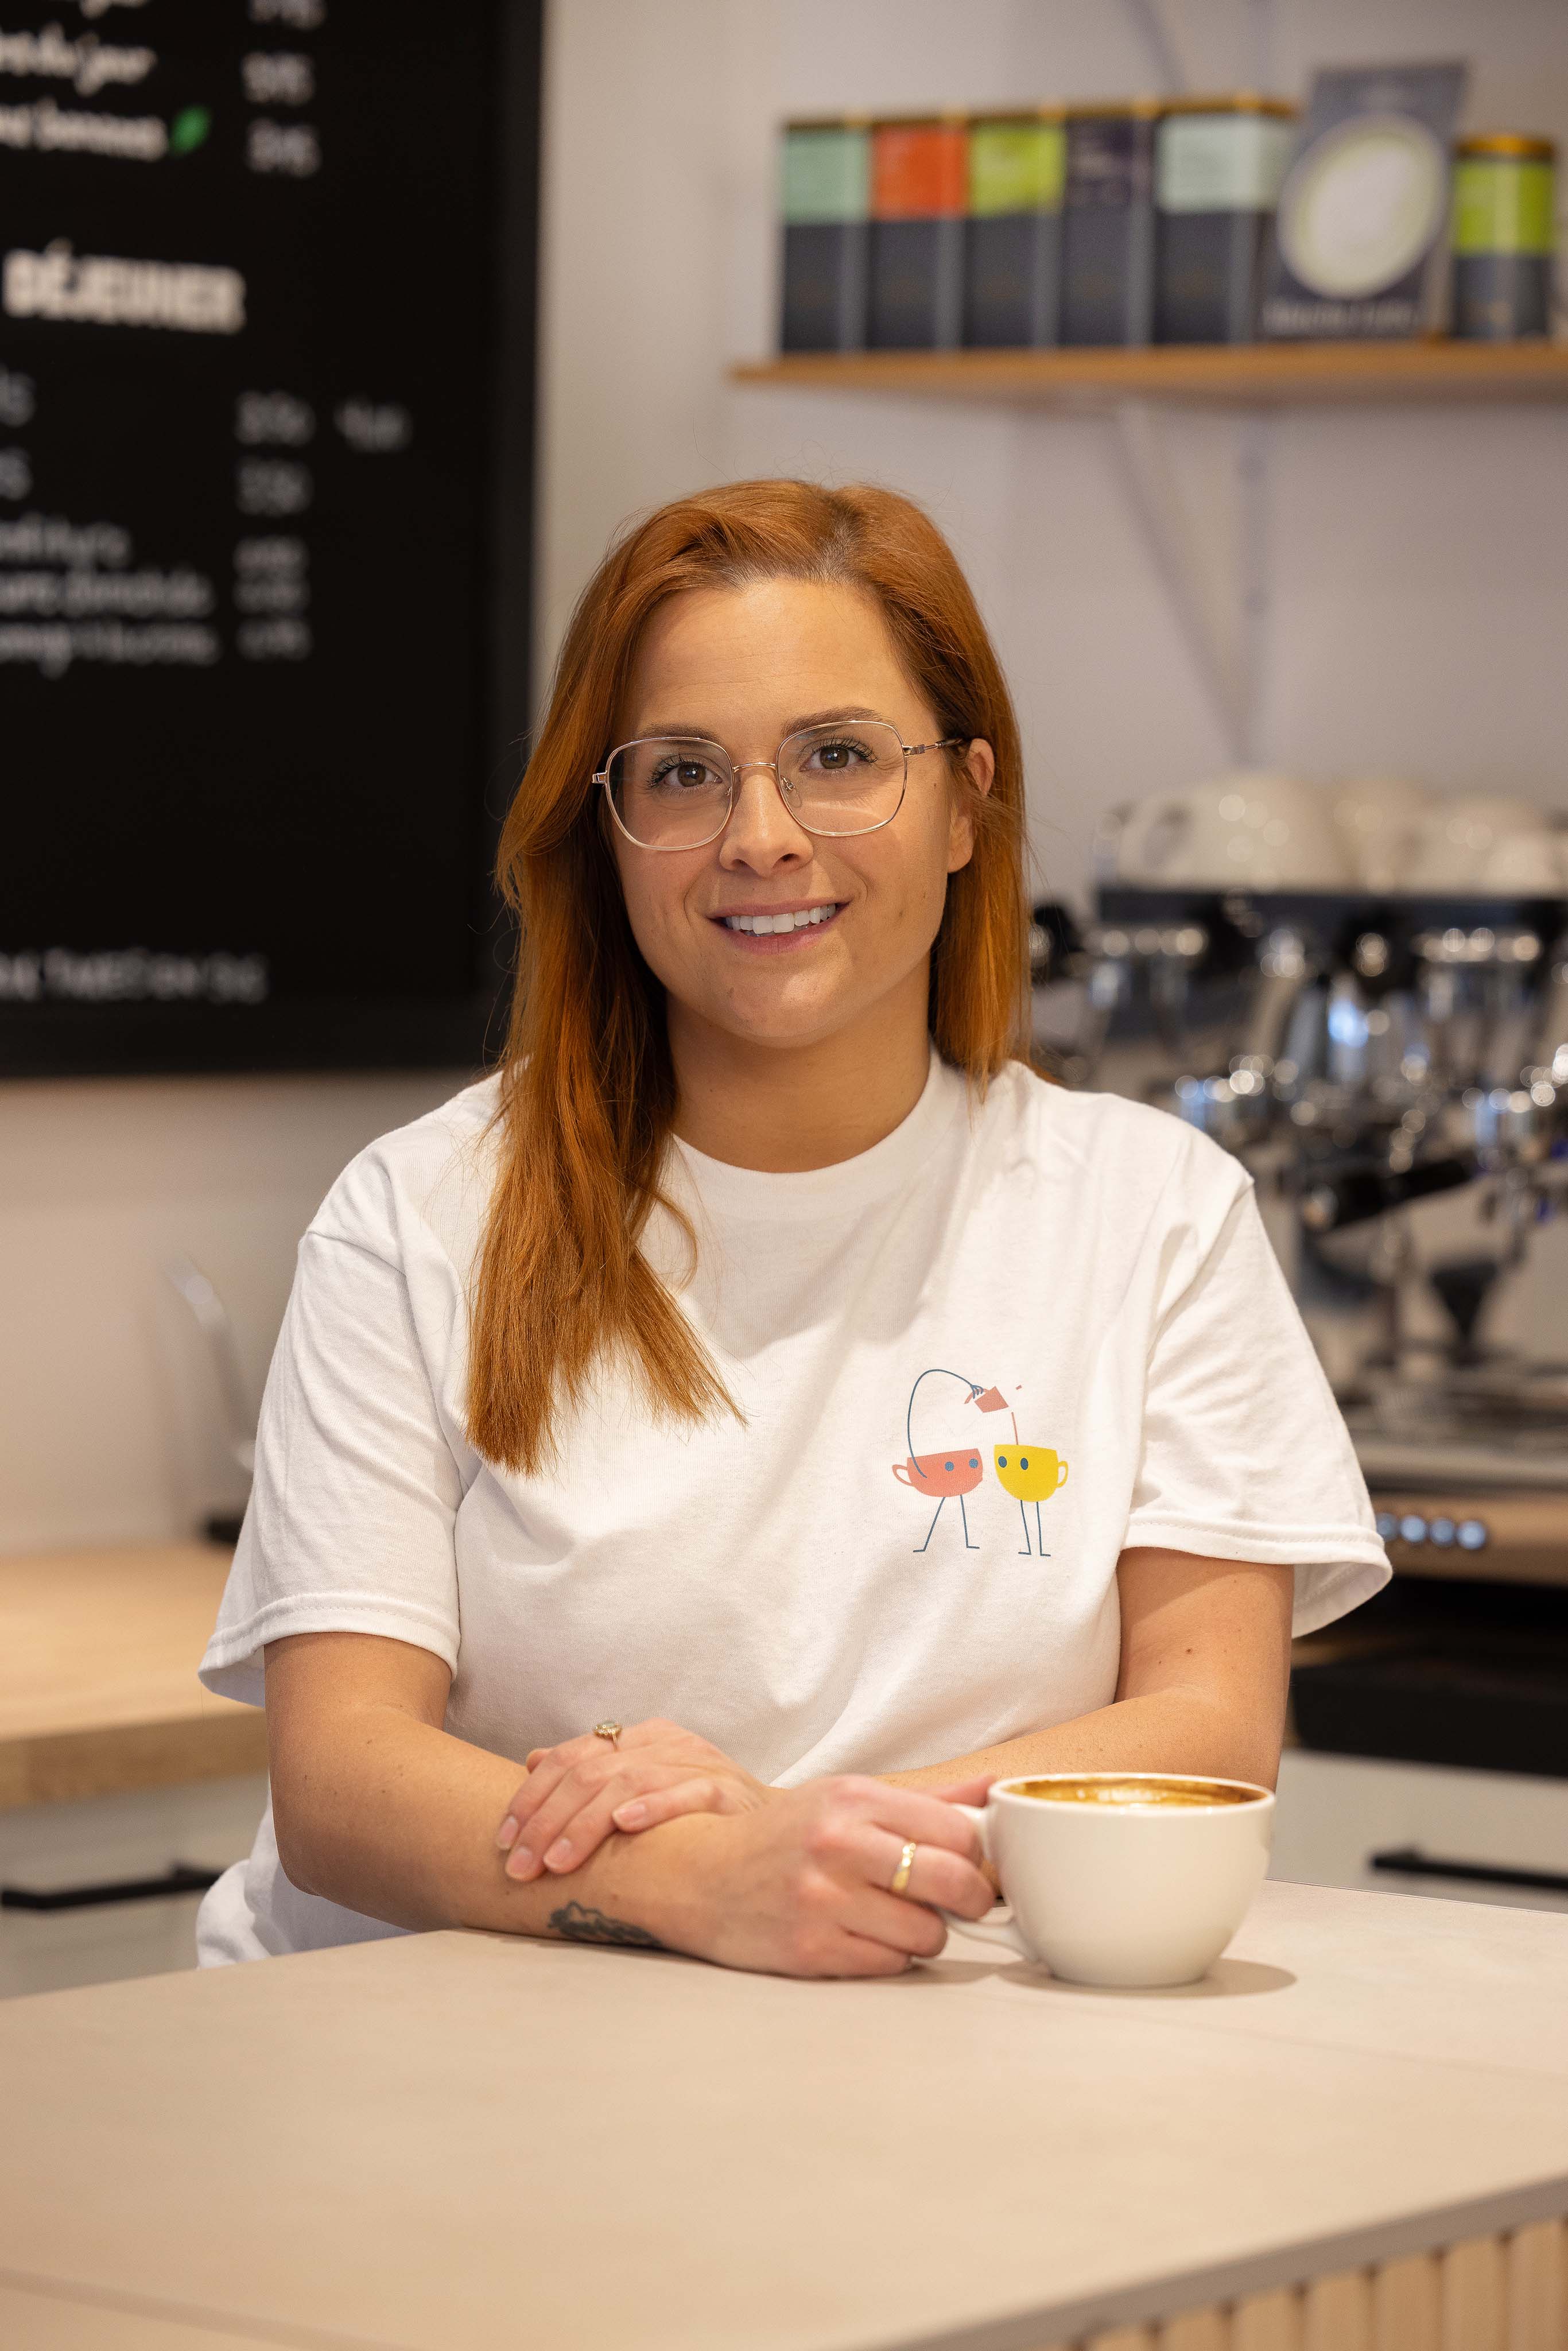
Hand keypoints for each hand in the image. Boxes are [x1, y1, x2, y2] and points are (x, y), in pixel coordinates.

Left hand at [497, 1718, 771, 1880]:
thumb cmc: (700, 1816)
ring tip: (556, 1862)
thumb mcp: (641, 1788)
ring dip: (585, 1824)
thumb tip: (532, 1757)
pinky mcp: (730, 1791)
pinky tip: (625, 1826)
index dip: (530, 1796)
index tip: (502, 1840)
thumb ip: (591, 1772)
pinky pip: (689, 1792)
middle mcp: (668, 1743)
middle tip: (519, 1866)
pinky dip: (654, 1806)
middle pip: (591, 1771)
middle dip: (546, 1821)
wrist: (776, 1831)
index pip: (571, 1756)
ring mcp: (701, 1763)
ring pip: (629, 1781)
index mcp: (642, 1737)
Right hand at [662, 1775, 995, 1977]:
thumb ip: (926, 1798)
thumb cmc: (786, 1836)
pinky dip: (890, 1956)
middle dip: (972, 1898)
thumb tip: (995, 1789)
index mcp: (853, 1798)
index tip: (966, 1862)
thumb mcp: (847, 1797)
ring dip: (925, 1933)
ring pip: (927, 1933)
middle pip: (953, 1881)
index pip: (958, 1830)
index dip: (975, 1852)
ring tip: (897, 1917)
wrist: (703, 1875)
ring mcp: (823, 1899)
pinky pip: (891, 1965)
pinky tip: (865, 1936)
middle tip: (962, 1901)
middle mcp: (838, 1844)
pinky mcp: (810, 1950)